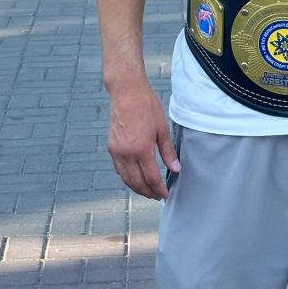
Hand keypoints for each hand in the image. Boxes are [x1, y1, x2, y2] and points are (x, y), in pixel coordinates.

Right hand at [107, 80, 179, 199]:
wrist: (127, 92)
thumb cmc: (147, 106)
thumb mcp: (162, 128)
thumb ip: (168, 152)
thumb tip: (175, 169)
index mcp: (142, 150)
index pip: (151, 178)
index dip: (159, 189)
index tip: (165, 195)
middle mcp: (127, 154)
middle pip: (137, 182)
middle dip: (148, 192)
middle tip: (157, 196)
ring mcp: (117, 151)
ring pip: (126, 179)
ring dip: (136, 188)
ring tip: (147, 191)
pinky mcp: (111, 147)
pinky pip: (118, 169)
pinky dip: (127, 178)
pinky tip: (134, 178)